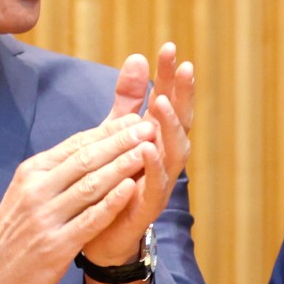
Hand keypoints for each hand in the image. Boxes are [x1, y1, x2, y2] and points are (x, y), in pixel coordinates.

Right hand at [0, 114, 156, 283]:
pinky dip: (112, 203)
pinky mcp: (55, 246)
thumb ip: (55, 173)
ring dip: (122, 166)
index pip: (76, 144)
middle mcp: (37, 190)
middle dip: (121, 141)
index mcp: (32, 173)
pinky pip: (89, 220)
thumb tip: (90, 148)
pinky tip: (131, 189)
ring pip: (90, 185)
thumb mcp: (25, 194)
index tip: (135, 118)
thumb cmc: (13, 235)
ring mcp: (45, 218)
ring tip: (148, 151)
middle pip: (86, 158)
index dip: (109, 130)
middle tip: (149, 126)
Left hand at [80, 44, 195, 283]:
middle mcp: (166, 158)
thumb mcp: (116, 134)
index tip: (169, 47)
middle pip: (181, 121)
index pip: (168, 101)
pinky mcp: (149, 206)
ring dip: (170, 126)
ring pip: (174, 151)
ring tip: (161, 102)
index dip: (170, 76)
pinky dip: (153, 165)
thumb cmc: (113, 181)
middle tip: (183, 65)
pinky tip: (147, 146)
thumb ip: (127, 100)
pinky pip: (156, 184)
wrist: (100, 235)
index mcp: (158, 138)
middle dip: (182, 93)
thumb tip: (138, 57)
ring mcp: (160, 182)